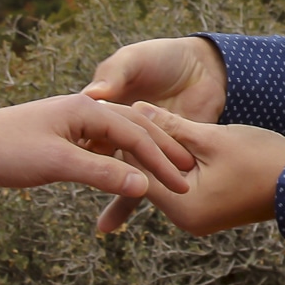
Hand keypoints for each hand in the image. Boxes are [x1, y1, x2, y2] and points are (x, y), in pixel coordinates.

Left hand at [0, 93, 193, 198]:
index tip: (182, 183)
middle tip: (186, 177)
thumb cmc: (7, 151)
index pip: (136, 133)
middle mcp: (85, 110)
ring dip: (144, 158)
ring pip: (121, 139)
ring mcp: (75, 122)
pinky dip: (123, 161)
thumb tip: (143, 186)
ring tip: (166, 177)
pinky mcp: (65, 136)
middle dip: (162, 154)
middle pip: (135, 130)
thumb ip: (102, 173)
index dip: (161, 160)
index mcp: (87, 109)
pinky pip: (105, 147)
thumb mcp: (57, 163)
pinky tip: (130, 175)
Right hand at [85, 37, 226, 230]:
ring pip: (132, 174)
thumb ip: (115, 73)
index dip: (86, 152)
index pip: (95, 135)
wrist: (206, 65)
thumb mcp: (134, 59)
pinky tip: (142, 209)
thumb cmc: (163, 56)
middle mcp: (122, 131)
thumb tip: (93, 93)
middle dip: (100, 186)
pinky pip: (159, 175)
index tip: (78, 170)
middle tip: (91, 216)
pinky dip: (153, 192)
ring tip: (105, 228)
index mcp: (109, 111)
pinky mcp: (171, 152)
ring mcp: (146, 145)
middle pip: (109, 161)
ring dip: (122, 198)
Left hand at [104, 109, 284, 236]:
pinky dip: (173, 160)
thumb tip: (136, 109)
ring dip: (156, 150)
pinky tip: (166, 135)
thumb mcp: (213, 138)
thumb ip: (172, 126)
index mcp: (183, 207)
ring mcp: (195, 215)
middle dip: (138, 145)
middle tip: (119, 114)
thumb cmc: (261, 159)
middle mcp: (184, 218)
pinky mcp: (206, 207)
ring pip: (163, 178)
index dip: (127, 140)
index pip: (137, 172)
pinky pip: (179, 182)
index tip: (115, 113)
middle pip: (147, 177)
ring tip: (138, 120)